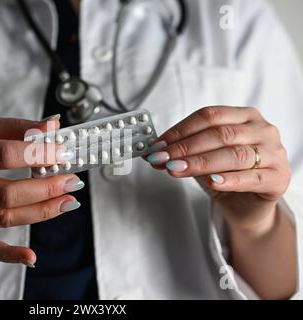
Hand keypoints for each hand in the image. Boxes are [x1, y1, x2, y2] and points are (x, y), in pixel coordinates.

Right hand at [0, 116, 82, 266]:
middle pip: (7, 193)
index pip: (5, 155)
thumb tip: (52, 125)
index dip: (39, 154)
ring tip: (68, 201)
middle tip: (72, 180)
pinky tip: (31, 257)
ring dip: (41, 212)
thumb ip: (17, 126)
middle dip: (46, 188)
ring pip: (4, 217)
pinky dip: (8, 255)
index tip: (63, 152)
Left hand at [145, 106, 291, 233]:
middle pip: (220, 134)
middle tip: (161, 158)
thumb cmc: (227, 174)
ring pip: (233, 155)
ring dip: (199, 162)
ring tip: (175, 169)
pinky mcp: (278, 178)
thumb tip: (156, 150)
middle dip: (185, 147)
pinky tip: (212, 182)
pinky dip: (229, 180)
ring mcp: (274, 153)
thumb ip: (187, 150)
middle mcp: (262, 130)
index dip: (180, 130)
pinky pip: (252, 178)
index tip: (157, 144)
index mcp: (245, 116)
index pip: (209, 116)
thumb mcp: (206, 156)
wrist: (249, 205)